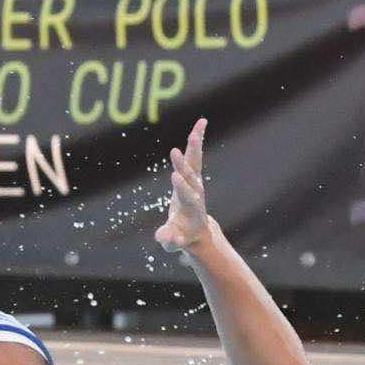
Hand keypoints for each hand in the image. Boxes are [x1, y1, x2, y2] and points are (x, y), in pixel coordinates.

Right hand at [155, 118, 213, 253]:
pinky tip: (202, 122)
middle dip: (184, 166)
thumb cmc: (183, 237)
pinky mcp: (193, 174)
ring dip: (194, 148)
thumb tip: (162, 237)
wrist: (197, 232)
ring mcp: (195, 182)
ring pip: (195, 162)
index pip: (186, 196)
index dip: (181, 187)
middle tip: (176, 152)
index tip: (175, 176)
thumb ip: (169, 239)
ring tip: (195, 133)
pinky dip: (197, 139)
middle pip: (191, 177)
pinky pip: (195, 154)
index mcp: (191, 208)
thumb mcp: (174, 242)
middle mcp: (195, 193)